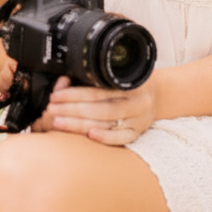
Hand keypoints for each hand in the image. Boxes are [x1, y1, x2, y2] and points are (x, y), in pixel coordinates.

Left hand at [41, 75, 158, 144]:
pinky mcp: (138, 132)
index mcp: (128, 84)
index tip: (55, 96)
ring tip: (59, 123)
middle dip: (72, 110)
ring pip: (106, 122)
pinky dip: (106, 137)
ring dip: (80, 124)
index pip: (97, 91)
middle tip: (51, 110)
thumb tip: (64, 80)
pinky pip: (122, 138)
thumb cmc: (132, 84)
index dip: (74, 94)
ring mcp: (137, 119)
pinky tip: (89, 136)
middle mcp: (135, 102)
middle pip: (99, 108)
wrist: (160, 94)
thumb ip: (94, 78)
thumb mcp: (118, 74)